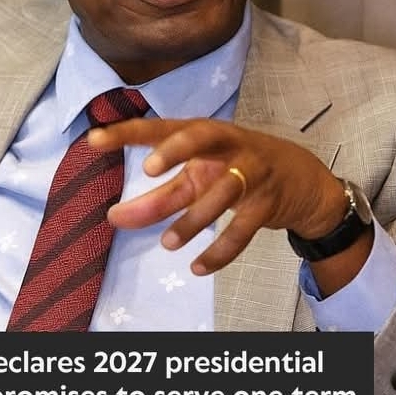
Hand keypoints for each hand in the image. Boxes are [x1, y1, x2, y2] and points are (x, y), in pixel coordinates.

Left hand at [88, 118, 345, 275]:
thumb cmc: (237, 170)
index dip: (128, 133)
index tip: (94, 139)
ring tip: (167, 243)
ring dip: (193, 219)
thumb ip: (160, 194)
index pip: (161, 127)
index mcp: (204, 134)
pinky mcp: (268, 202)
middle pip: (200, 138)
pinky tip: (198, 267)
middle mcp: (228, 145)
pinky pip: (244, 228)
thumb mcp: (201, 175)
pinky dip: (221, 250)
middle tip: (149, 170)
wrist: (301, 179)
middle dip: (176, 150)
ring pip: (222, 191)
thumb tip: (116, 218)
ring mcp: (252, 171)